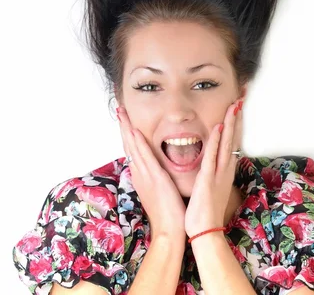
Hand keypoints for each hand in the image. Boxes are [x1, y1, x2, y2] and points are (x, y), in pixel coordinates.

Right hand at [117, 106, 186, 243]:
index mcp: (141, 175)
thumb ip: (152, 177)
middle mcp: (139, 172)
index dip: (128, 133)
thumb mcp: (156, 190)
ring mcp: (145, 174)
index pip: (132, 149)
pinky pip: (146, 156)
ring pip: (133, 147)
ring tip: (122, 114)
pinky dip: (139, 143)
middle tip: (119, 109)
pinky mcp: (155, 177)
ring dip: (128, 129)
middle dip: (123, 126)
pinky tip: (135, 131)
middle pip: (128, 144)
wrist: (168, 230)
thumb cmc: (166, 212)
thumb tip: (151, 168)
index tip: (124, 119)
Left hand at [184, 98, 243, 238]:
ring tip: (234, 106)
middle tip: (241, 98)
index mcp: (224, 171)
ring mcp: (218, 173)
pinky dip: (216, 141)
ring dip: (230, 124)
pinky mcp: (207, 179)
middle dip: (237, 118)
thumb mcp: (212, 187)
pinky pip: (212, 156)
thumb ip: (213, 173)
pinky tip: (218, 127)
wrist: (205, 232)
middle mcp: (225, 169)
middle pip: (233, 139)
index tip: (237, 107)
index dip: (235, 125)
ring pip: (226, 143)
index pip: (231, 142)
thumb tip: (212, 163)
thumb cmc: (205, 211)